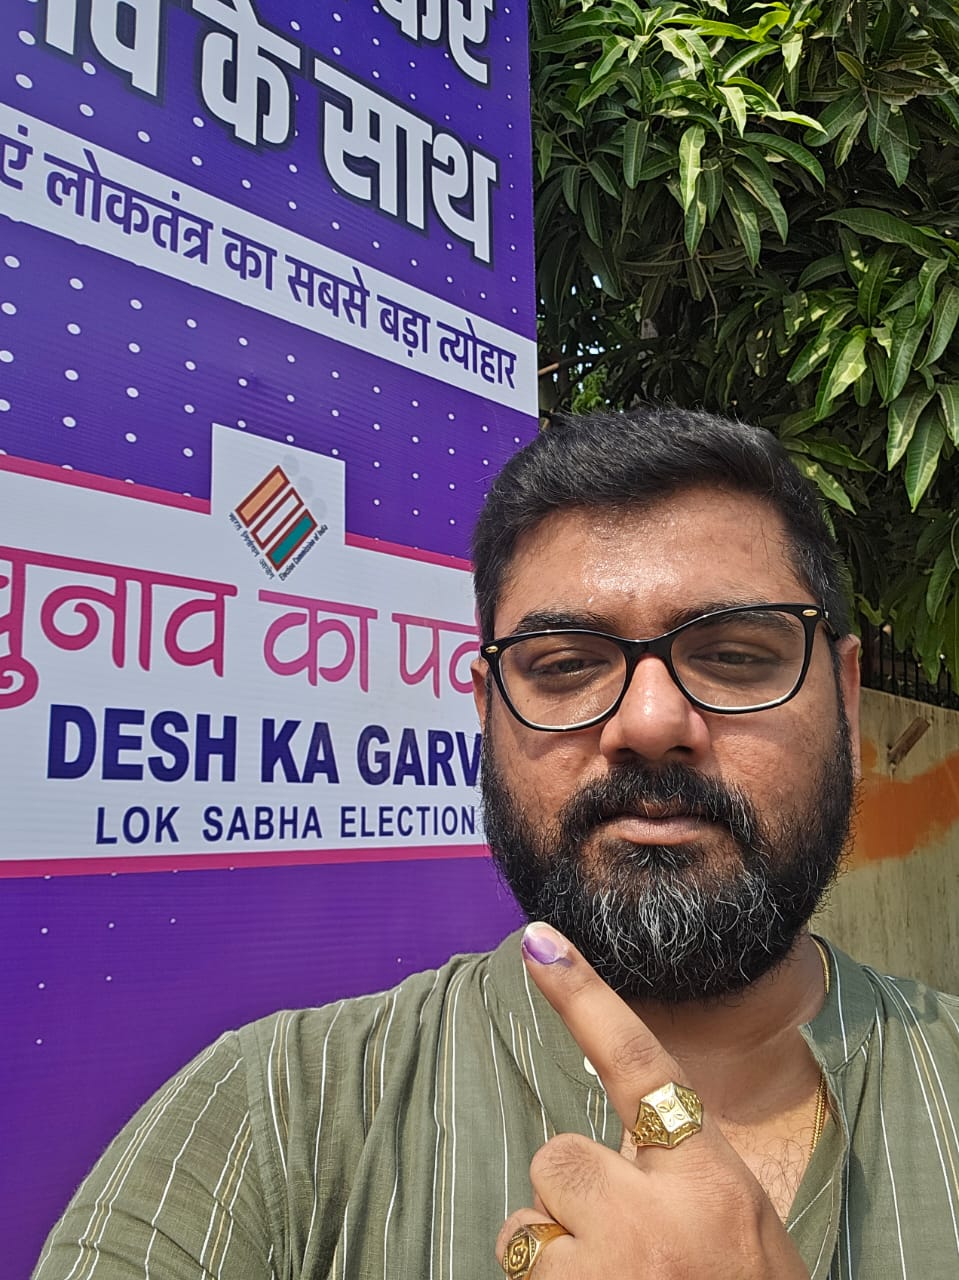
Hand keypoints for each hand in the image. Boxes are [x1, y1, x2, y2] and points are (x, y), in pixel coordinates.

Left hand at [495, 922, 809, 1278]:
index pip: (638, 1064)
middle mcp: (654, 1223)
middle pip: (556, 1157)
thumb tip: (598, 1130)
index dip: (585, 996)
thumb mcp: (727, 1214)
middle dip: (574, 1196)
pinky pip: (522, 1273)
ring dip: (554, 1253)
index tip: (538, 940)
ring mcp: (608, 1277)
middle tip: (623, 1246)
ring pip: (525, 1224)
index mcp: (705, 1180)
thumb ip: (665, 1163)